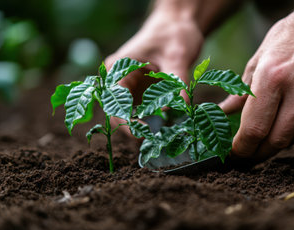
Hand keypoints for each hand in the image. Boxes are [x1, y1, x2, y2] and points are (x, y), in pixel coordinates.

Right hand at [104, 9, 203, 135]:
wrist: (177, 25)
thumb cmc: (174, 34)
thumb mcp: (178, 55)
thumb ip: (177, 80)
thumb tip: (179, 107)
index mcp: (119, 68)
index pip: (114, 101)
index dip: (124, 122)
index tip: (141, 135)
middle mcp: (118, 79)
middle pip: (118, 112)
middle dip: (134, 129)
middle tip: (155, 141)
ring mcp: (128, 87)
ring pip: (129, 115)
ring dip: (143, 127)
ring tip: (163, 135)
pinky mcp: (140, 92)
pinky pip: (142, 112)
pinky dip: (152, 121)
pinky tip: (167, 126)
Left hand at [220, 9, 293, 159]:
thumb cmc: (290, 38)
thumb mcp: (258, 58)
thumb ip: (240, 91)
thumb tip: (224, 113)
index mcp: (273, 77)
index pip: (255, 128)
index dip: (242, 147)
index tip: (235, 151)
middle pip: (275, 141)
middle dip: (258, 152)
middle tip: (249, 153)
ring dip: (277, 142)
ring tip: (267, 136)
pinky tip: (288, 123)